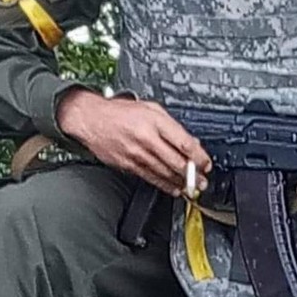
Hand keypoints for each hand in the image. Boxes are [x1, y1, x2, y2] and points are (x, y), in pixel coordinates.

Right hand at [56, 89, 211, 196]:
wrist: (91, 119)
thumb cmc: (120, 112)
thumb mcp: (150, 109)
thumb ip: (171, 125)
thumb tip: (189, 142)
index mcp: (155, 121)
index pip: (183, 142)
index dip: (198, 156)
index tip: (205, 163)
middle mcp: (146, 138)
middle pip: (176, 161)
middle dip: (193, 175)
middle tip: (202, 181)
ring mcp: (136, 153)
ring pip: (164, 172)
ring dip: (181, 182)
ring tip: (192, 188)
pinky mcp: (128, 164)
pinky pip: (150, 177)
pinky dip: (164, 185)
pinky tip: (173, 188)